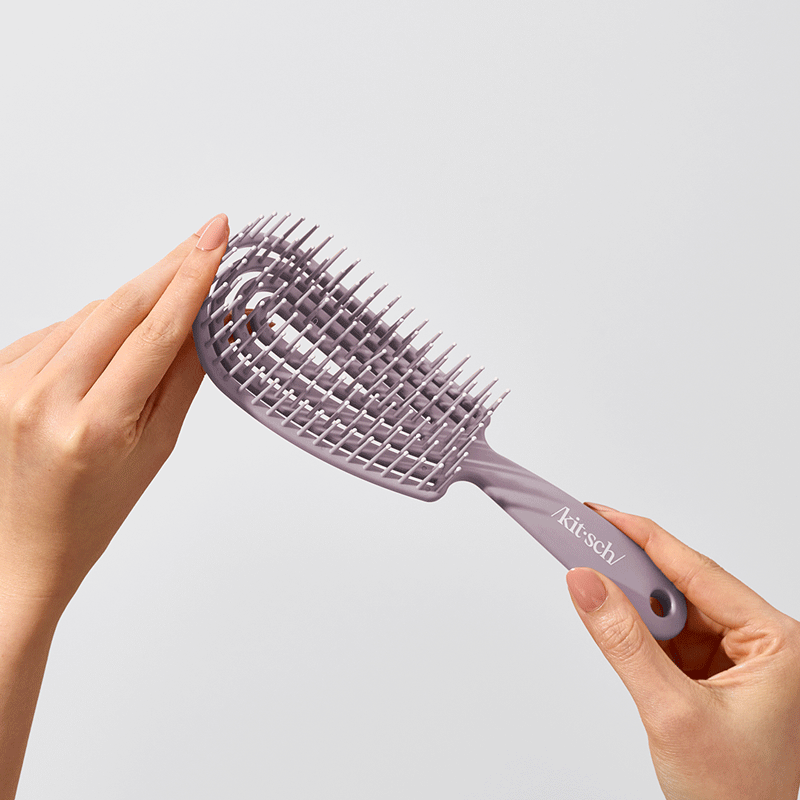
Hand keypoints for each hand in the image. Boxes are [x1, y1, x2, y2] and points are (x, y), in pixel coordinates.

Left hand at [0, 213, 228, 613]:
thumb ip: (182, 377)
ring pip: (87, 315)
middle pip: (118, 309)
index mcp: (95, 426)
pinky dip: (90, 325)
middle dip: (167, 270)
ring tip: (164, 306)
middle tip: (204, 239)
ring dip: (131, 302)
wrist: (20, 549)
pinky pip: (55, 329)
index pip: (155, 334)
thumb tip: (213, 322)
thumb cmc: (94, 511)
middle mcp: (44, 398)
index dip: (191, 280)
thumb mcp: (155, 448)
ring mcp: (9, 384)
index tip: (215, 239)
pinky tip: (109, 342)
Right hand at [566, 504, 799, 799]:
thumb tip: (586, 584)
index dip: (643, 537)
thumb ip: (624, 642)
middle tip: (585, 548)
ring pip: (676, 612)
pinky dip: (642, 633)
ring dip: (636, 606)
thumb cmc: (741, 797)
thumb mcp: (673, 713)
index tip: (601, 515)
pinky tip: (618, 625)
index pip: (698, 570)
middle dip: (633, 573)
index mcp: (776, 643)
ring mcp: (741, 662)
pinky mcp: (717, 678)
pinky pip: (673, 639)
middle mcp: (763, 645)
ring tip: (596, 588)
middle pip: (685, 587)